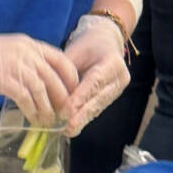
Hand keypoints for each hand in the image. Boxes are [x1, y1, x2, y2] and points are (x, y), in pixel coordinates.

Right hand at [0, 30, 78, 124]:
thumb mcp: (8, 51)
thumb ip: (25, 62)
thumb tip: (38, 82)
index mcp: (30, 44)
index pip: (62, 60)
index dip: (71, 79)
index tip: (73, 93)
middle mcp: (27, 53)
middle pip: (55, 78)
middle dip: (63, 99)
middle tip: (64, 113)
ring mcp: (16, 66)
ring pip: (43, 90)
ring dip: (48, 108)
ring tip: (49, 121)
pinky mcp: (4, 80)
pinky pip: (26, 99)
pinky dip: (33, 111)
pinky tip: (33, 119)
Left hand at [63, 14, 131, 137]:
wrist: (106, 42)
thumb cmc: (88, 44)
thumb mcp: (76, 51)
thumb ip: (66, 70)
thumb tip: (52, 91)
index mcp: (112, 62)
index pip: (95, 81)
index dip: (81, 97)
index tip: (67, 110)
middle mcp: (120, 77)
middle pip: (99, 98)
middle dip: (82, 115)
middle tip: (68, 128)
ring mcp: (118, 88)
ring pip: (99, 106)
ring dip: (83, 119)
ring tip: (69, 130)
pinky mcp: (112, 96)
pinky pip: (98, 107)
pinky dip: (85, 116)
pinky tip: (74, 126)